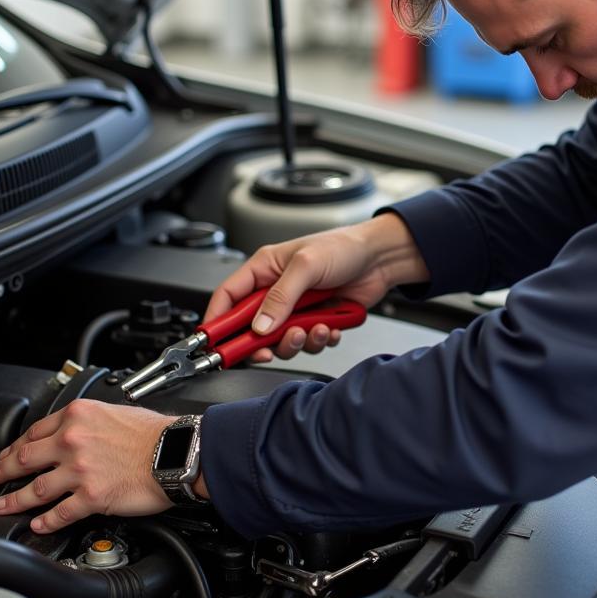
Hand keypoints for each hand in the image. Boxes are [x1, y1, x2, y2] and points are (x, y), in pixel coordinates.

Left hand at [0, 400, 185, 533]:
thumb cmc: (157, 434)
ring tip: (2, 506)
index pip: (35, 432)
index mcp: (79, 416)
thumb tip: (74, 435)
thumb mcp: (116, 412)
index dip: (16, 446)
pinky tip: (37, 524)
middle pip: (24, 459)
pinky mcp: (91, 497)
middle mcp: (74, 441)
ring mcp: (80, 471)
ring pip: (34, 490)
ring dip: (14, 501)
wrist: (179, 453)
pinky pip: (59, 513)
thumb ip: (89, 423)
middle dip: (0, 472)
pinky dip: (44, 521)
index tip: (9, 454)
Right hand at [204, 213, 428, 362]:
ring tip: (313, 329)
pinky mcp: (316, 320)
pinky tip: (330, 327)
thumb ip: (280, 297)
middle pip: (252, 328)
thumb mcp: (306, 266)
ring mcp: (297, 308)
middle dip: (262, 342)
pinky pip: (308, 342)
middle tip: (270, 350)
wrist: (381, 259)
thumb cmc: (343, 247)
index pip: (228, 297)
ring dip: (296, 342)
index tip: (214, 343)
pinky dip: (319, 340)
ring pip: (280, 340)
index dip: (217, 321)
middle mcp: (277, 290)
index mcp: (264, 269)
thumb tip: (259, 326)